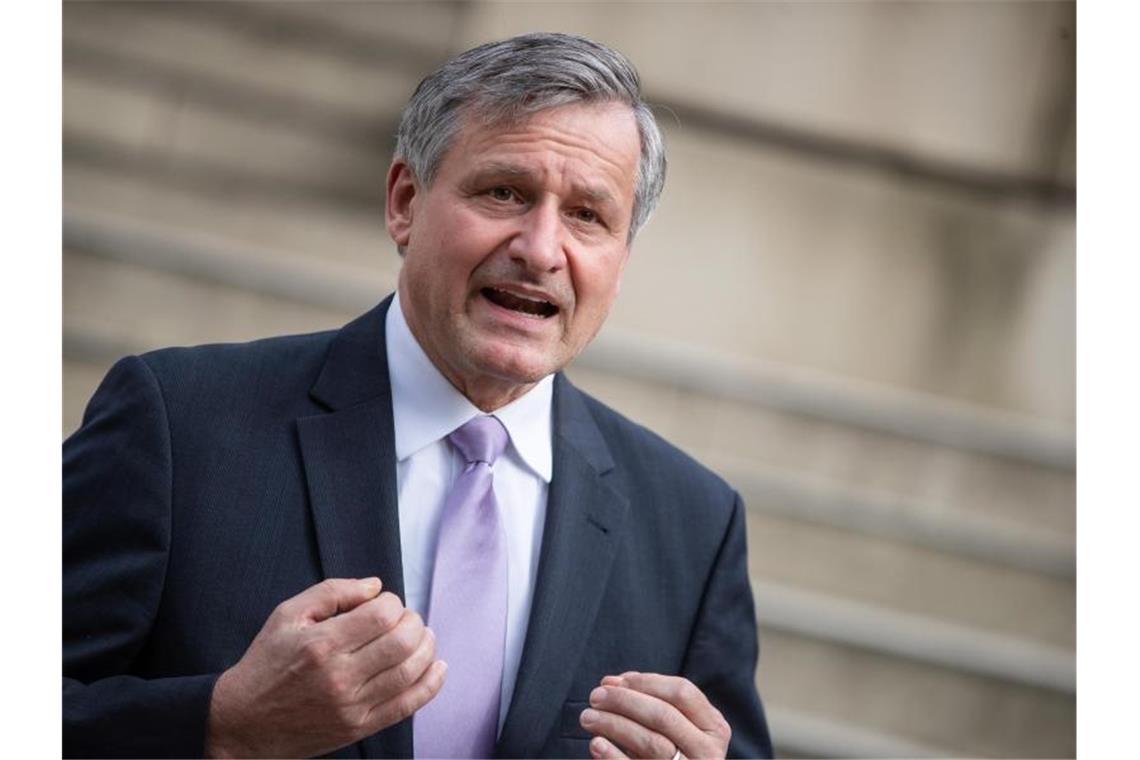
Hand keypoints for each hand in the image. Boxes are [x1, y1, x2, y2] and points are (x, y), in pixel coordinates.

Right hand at [205, 577, 446, 757]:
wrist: (244, 723)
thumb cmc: (267, 662)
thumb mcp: (288, 615)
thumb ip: (333, 592)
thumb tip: (375, 586)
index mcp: (322, 644)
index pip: (382, 615)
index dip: (392, 602)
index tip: (382, 604)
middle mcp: (340, 677)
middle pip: (403, 641)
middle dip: (413, 621)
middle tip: (405, 618)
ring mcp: (352, 706)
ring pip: (411, 672)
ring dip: (427, 647)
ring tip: (422, 636)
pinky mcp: (359, 728)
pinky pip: (408, 705)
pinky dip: (431, 684)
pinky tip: (438, 666)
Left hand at [579, 672, 730, 758]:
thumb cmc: (672, 750)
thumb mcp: (671, 725)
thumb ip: (646, 699)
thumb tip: (610, 682)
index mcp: (714, 727)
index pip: (682, 692)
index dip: (645, 682)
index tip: (614, 682)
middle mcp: (708, 752)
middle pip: (663, 716)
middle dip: (624, 701)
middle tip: (595, 696)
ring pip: (651, 742)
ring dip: (614, 724)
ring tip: (588, 717)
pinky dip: (613, 756)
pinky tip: (596, 743)